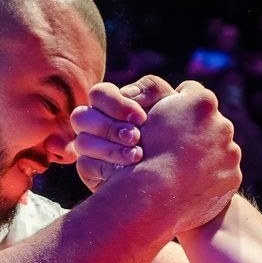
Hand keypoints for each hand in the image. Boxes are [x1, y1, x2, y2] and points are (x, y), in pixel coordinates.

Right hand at [71, 77, 169, 191]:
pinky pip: (85, 165)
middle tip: (136, 137)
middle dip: (111, 128)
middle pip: (81, 116)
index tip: (141, 118)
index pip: (98, 94)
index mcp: (113, 104)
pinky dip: (106, 168)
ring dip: (110, 149)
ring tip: (137, 156)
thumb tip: (126, 93)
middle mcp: (96, 123)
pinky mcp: (90, 171)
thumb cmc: (175, 133)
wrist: (180, 172)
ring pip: (82, 141)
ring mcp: (91, 148)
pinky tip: (126, 173)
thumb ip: (152, 89)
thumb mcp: (172, 104)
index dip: (116, 103)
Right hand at [131, 81, 241, 232]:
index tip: (166, 120)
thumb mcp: (146, 115)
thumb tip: (174, 95)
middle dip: (196, 131)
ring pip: (219, 148)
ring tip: (181, 169)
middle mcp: (223, 123)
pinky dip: (211, 177)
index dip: (176, 104)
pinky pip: (223, 173)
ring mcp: (231, 152)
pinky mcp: (234, 177)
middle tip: (173, 147)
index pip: (192, 92)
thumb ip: (166, 99)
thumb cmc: (142, 152)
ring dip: (206, 155)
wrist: (152, 196)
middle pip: (210, 121)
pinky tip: (191, 184)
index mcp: (203, 102)